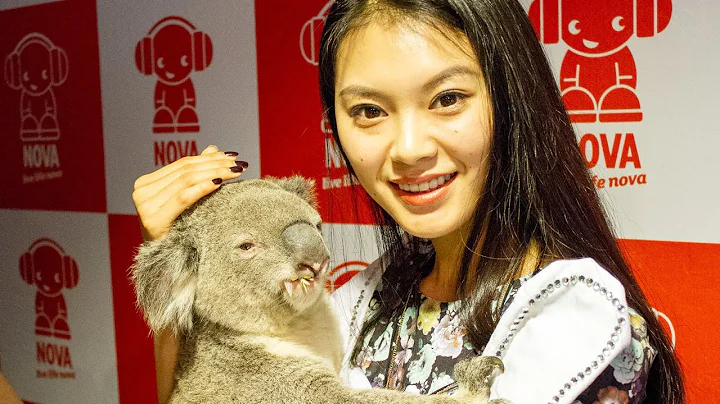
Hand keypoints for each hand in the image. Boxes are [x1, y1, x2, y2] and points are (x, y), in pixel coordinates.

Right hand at [132, 145, 246, 240]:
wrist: (167, 265)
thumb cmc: (180, 232)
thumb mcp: (186, 201)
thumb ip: (195, 174)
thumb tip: (213, 148)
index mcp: (145, 184)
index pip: (182, 165)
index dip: (208, 158)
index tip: (232, 156)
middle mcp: (141, 192)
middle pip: (185, 171)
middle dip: (215, 164)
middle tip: (238, 163)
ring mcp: (144, 206)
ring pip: (185, 180)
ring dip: (214, 173)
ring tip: (236, 171)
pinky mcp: (153, 220)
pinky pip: (183, 198)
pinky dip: (202, 188)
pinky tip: (219, 183)